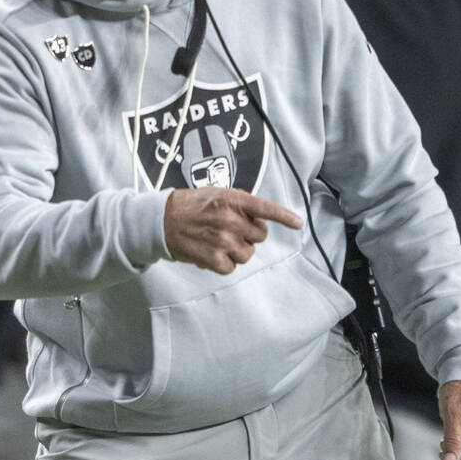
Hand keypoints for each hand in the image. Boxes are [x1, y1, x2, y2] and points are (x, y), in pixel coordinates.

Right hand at [163, 187, 301, 274]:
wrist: (162, 220)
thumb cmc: (191, 205)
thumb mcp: (217, 192)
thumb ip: (240, 201)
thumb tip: (259, 213)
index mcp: (231, 200)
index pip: (264, 208)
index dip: (284, 216)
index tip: (298, 223)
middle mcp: (228, 219)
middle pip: (259, 236)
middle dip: (249, 234)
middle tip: (232, 230)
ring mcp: (221, 240)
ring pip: (248, 254)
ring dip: (237, 250)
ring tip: (220, 241)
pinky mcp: (213, 258)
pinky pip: (232, 267)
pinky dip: (224, 263)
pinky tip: (212, 252)